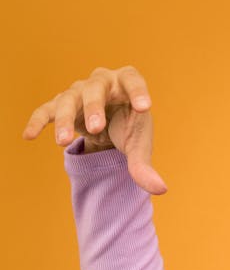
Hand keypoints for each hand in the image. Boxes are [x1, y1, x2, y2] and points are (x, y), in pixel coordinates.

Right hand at [21, 65, 167, 194]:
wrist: (107, 126)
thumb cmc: (127, 128)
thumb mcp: (138, 146)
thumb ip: (144, 166)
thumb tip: (160, 190)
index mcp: (126, 84)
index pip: (132, 79)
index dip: (138, 90)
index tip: (144, 107)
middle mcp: (102, 82)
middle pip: (96, 87)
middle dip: (94, 107)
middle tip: (96, 128)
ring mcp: (78, 91)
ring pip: (68, 99)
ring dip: (65, 119)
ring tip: (63, 142)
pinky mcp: (60, 105)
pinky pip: (45, 110)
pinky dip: (37, 121)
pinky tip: (29, 136)